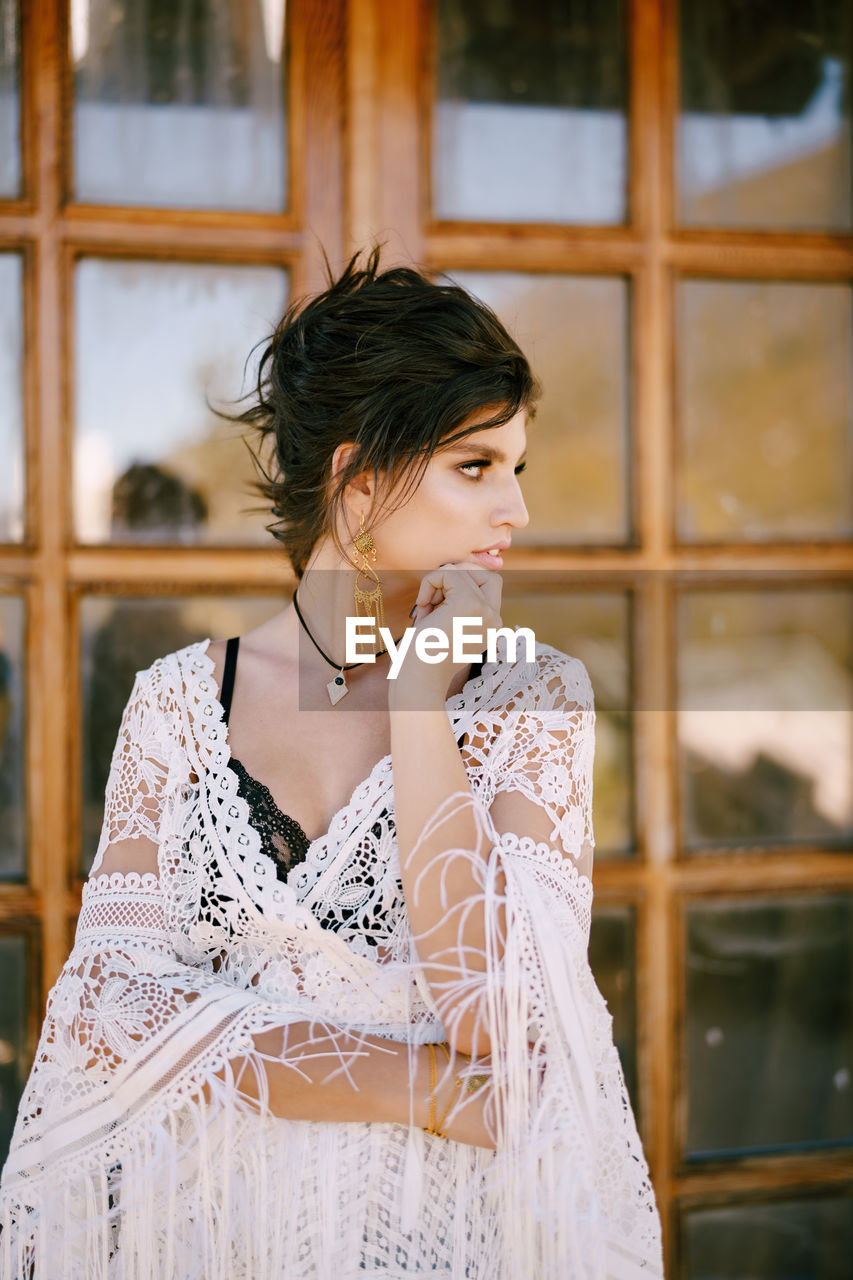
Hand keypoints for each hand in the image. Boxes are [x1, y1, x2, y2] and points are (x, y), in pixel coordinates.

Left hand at [391, 560, 502, 704]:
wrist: (419, 678)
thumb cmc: (424, 656)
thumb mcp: (447, 627)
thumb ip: (456, 604)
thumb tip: (451, 570)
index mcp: (491, 626)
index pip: (490, 585)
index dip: (465, 583)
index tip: (440, 602)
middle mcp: (494, 619)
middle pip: (483, 574)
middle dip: (456, 577)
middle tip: (434, 597)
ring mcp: (485, 611)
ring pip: (464, 572)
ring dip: (438, 583)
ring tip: (426, 608)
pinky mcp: (469, 604)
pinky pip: (449, 573)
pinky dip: (430, 582)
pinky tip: (422, 605)